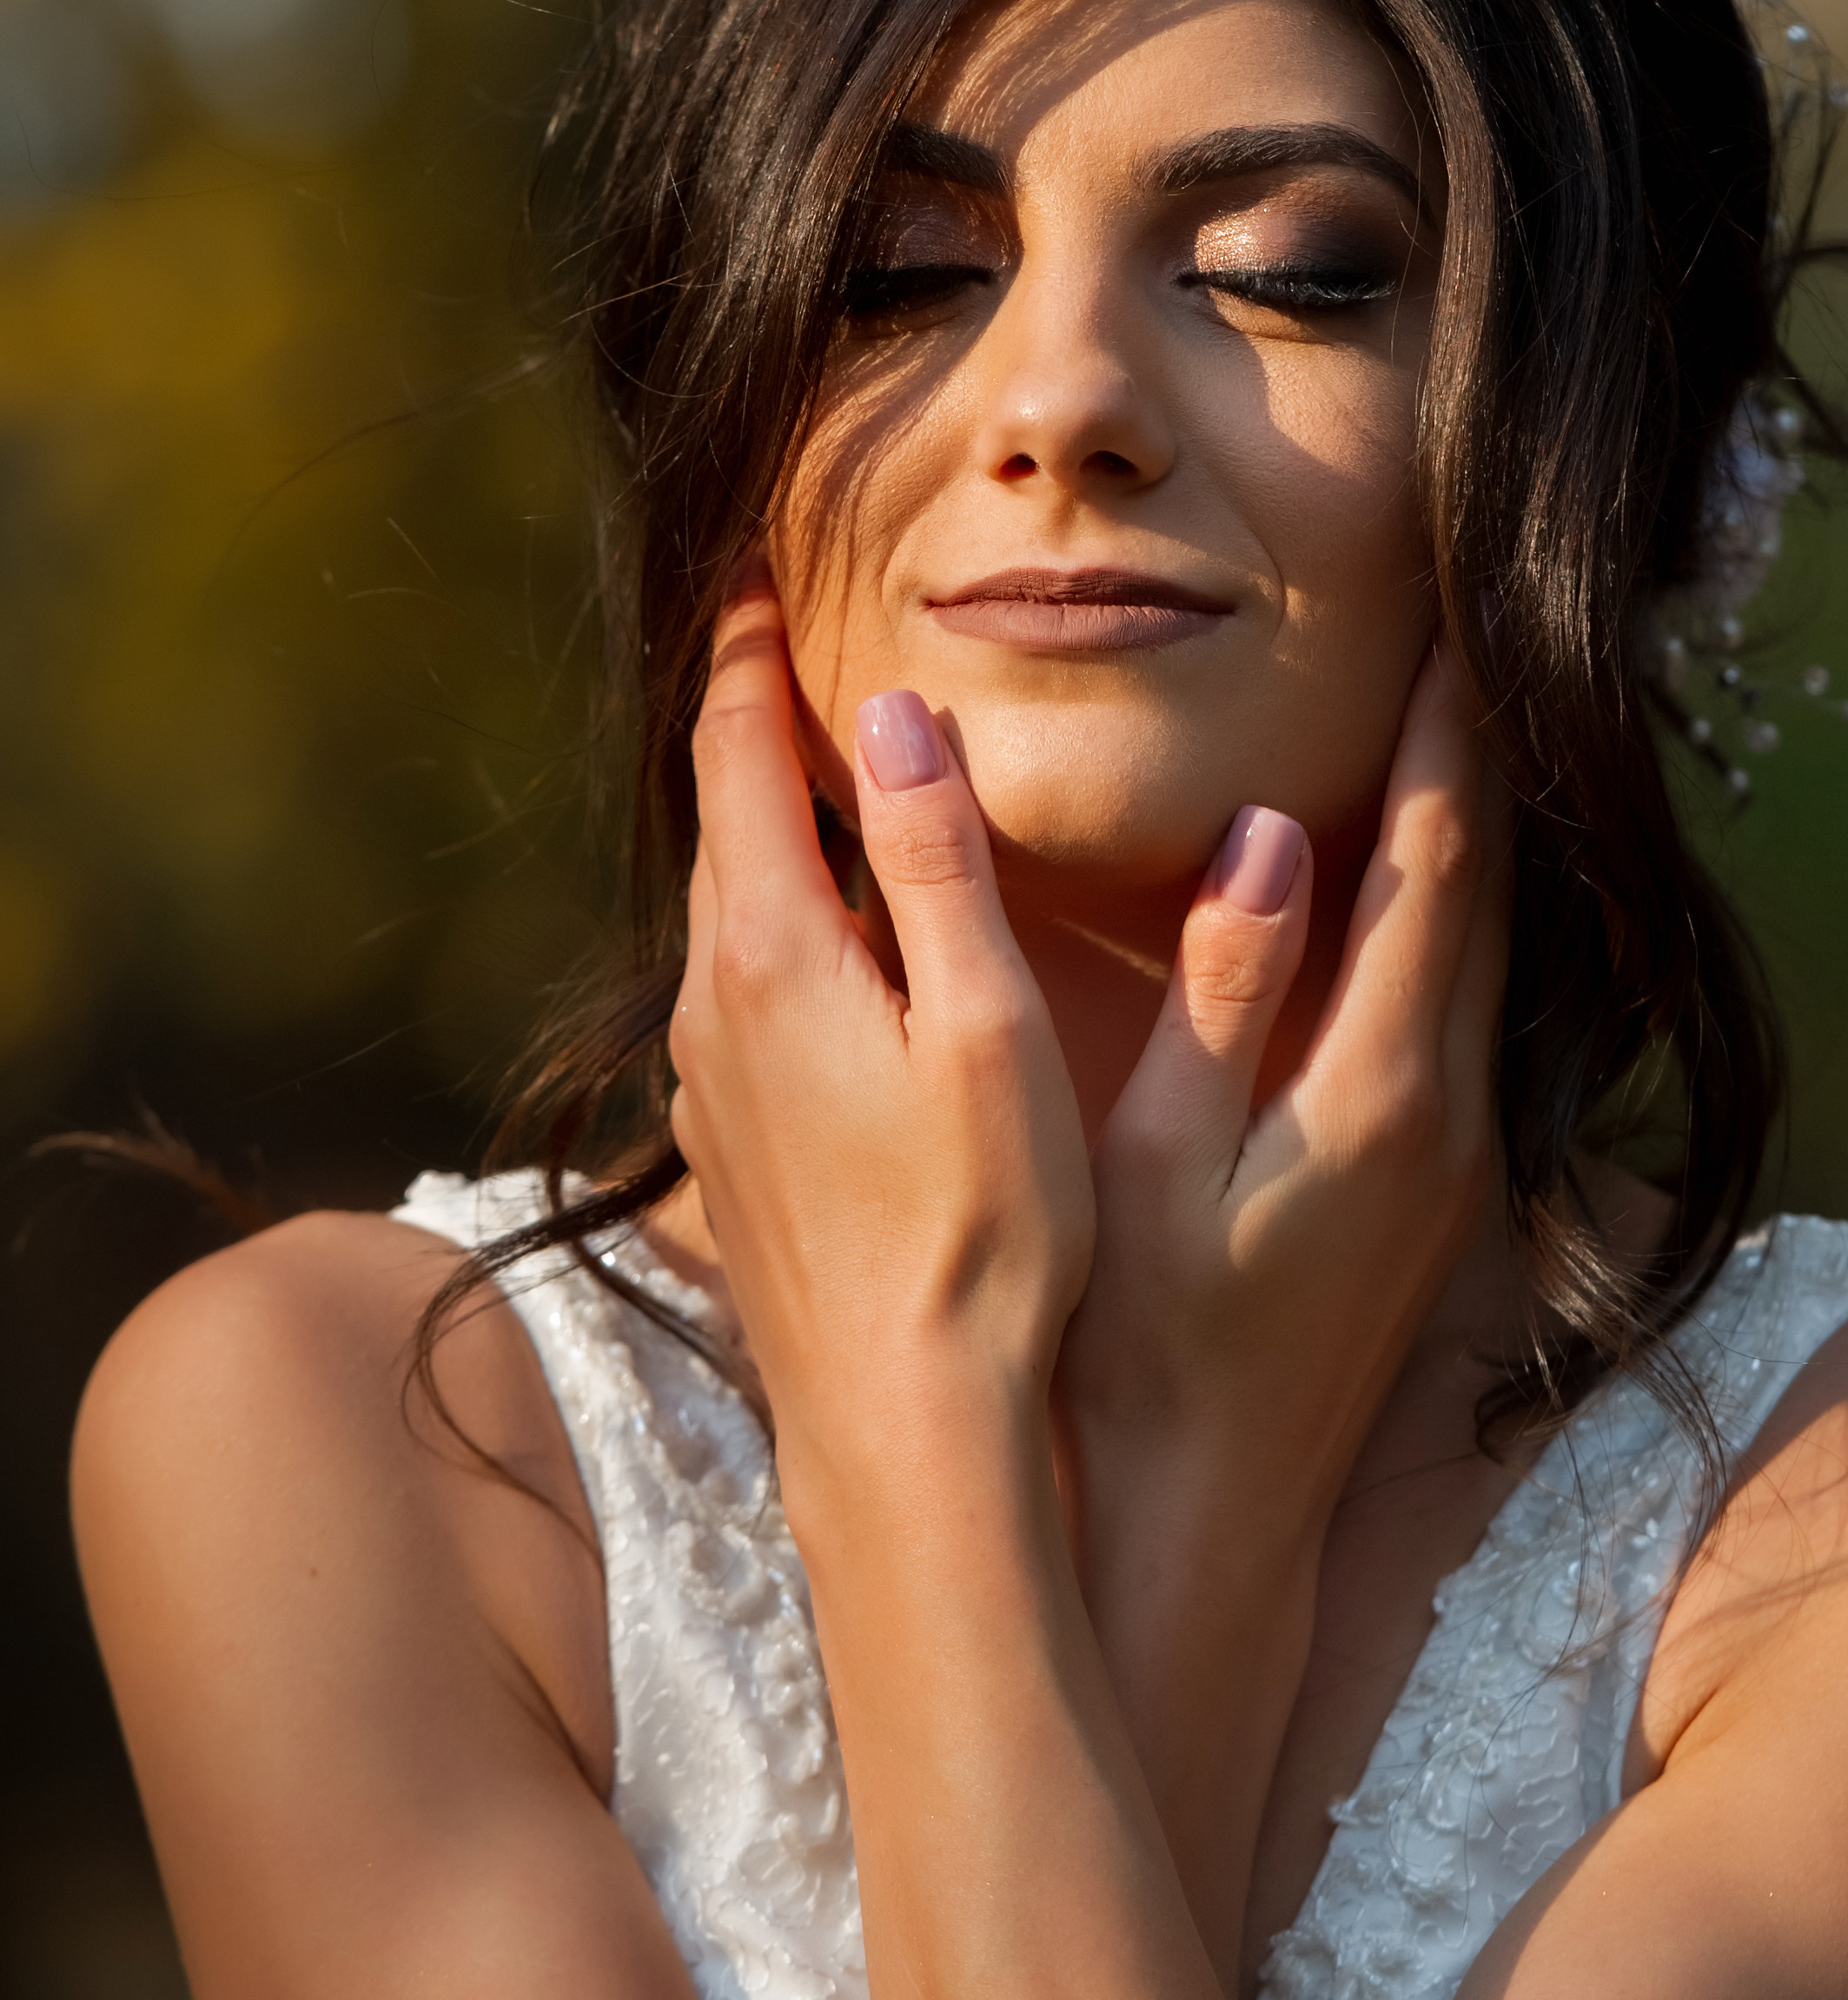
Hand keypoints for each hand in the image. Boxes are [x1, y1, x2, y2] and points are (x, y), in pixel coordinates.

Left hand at [667, 586, 1093, 1497]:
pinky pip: (738, 995)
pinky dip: (775, 931)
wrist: (904, 1430)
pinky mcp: (729, 1152)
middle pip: (718, 826)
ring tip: (809, 776)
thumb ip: (937, 865)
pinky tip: (832, 951)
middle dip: (747, 728)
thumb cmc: (980, 1232)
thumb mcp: (987, 1030)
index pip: (739, 757)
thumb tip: (891, 715)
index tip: (757, 569)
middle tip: (781, 642)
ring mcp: (708, 1087)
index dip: (751, 653)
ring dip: (761, 835)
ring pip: (726, 917)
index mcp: (774, 956)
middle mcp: (711, 1010)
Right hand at [1062, 650, 1508, 1558]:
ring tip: (1456, 715)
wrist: (1209, 1523)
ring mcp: (1458, 1156)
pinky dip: (1457, 908)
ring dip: (1478, 828)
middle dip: (1479, 753)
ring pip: (1493, 946)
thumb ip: (1225, 996)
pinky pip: (1471, 1002)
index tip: (1451, 620)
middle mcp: (1449, 1114)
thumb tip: (1278, 838)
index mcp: (1378, 1093)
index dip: (1445, 735)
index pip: (1435, 866)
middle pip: (1493, 889)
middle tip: (1468, 628)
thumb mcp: (1155, 1167)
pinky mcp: (1442, 1188)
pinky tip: (1424, 871)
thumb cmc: (1143, 1349)